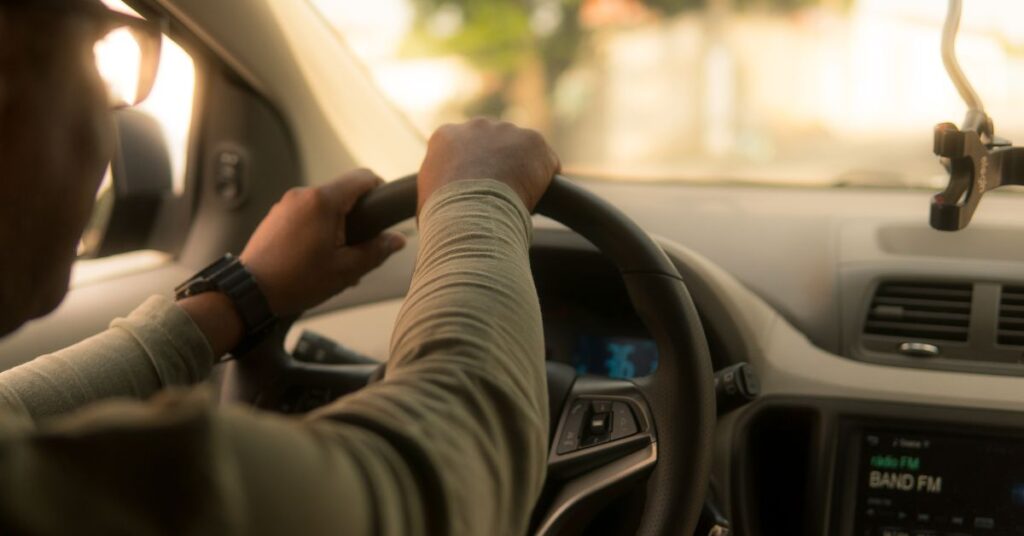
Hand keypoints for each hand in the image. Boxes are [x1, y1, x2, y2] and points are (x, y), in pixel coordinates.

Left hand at [240, 169, 405, 316]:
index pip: (363, 177)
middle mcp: (303, 194)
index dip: (379, 190)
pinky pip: (306, 214)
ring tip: (335, 259)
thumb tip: (397, 239)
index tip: (383, 212)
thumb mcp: (346, 270)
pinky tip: (315, 258)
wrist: (250, 292)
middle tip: (358, 248)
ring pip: (324, 205)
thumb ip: (376, 250)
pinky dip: (317, 229)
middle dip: (356, 217)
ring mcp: (286, 204)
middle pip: (343, 193)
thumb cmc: (297, 280)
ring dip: (336, 226)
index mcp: (323, 201)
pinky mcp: (276, 216)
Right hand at [418, 118, 559, 211]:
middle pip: (494, 143)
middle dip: (499, 164)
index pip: (464, 148)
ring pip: (521, 150)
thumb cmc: (443, 215)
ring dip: (523, 170)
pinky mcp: (533, 140)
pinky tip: (538, 198)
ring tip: (518, 200)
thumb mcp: (426, 199)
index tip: (478, 190)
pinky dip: (545, 179)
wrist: (470, 214)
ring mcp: (506, 130)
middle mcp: (475, 126)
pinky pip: (546, 161)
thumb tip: (436, 209)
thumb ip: (436, 190)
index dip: (473, 170)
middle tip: (500, 195)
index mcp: (446, 136)